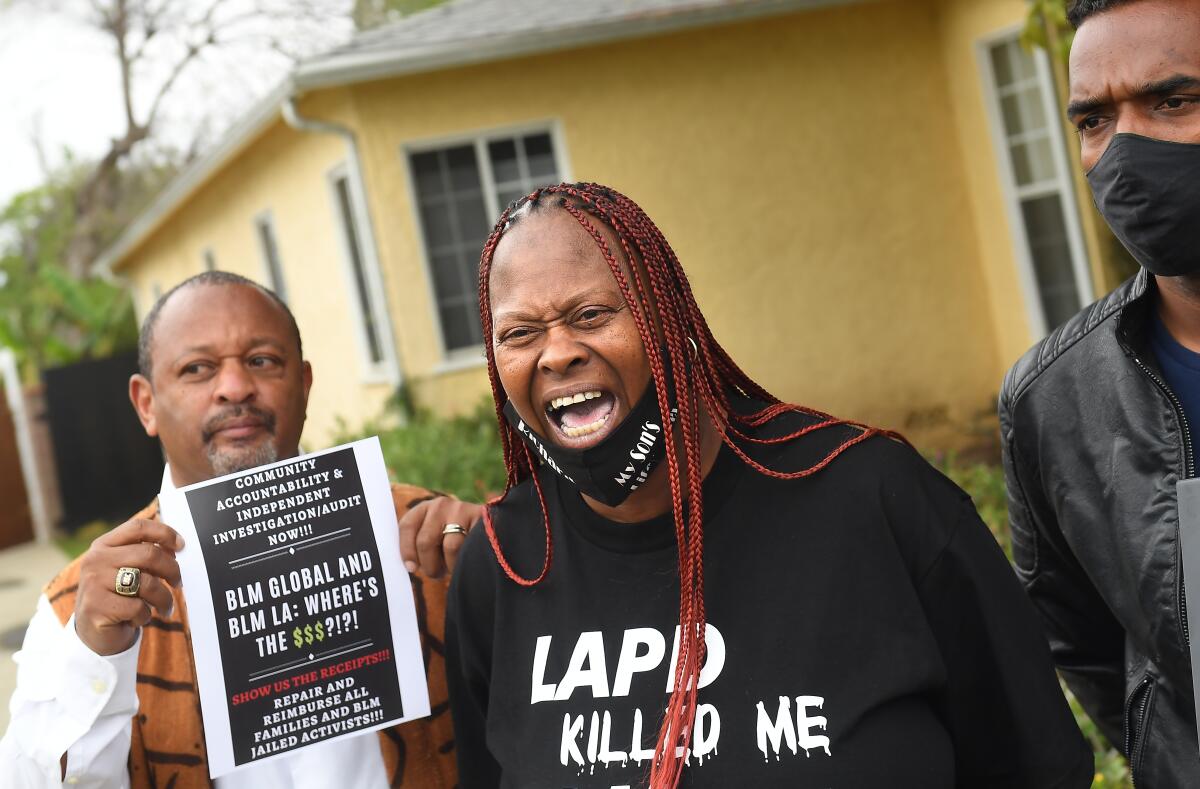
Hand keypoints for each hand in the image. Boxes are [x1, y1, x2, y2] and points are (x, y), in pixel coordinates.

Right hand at [74, 518, 183, 655]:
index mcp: (103, 545)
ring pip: (147, 583)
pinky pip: (137, 607)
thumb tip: (176, 548)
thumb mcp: (128, 570)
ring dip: (164, 598)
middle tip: (178, 583)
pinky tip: (138, 619)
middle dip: (172, 570)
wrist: (92, 632)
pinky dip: (145, 615)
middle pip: (149, 554)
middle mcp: (95, 560)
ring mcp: (93, 583)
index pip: (138, 527)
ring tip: (165, 607)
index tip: (181, 546)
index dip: (164, 533)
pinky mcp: (96, 607)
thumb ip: (145, 556)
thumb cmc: (118, 596)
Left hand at [398, 496, 482, 578]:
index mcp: (425, 508)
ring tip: (454, 568)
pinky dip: (466, 561)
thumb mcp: (434, 538)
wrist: (489, 531)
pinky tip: (468, 562)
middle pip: (426, 541)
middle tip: (436, 574)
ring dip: (450, 566)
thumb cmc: (454, 541)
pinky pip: (470, 548)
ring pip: (450, 547)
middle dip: (429, 565)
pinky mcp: (481, 518)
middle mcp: (441, 504)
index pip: (408, 525)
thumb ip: (419, 547)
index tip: (411, 568)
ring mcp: (462, 509)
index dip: (407, 550)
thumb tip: (410, 567)